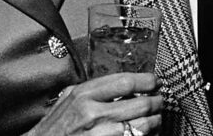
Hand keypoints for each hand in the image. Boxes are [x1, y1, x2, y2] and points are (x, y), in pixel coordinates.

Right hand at [30, 73, 161, 134]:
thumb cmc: (53, 128)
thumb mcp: (68, 99)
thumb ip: (90, 89)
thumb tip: (117, 82)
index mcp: (84, 95)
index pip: (125, 81)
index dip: (146, 80)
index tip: (154, 81)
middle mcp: (92, 113)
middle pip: (139, 103)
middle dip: (156, 102)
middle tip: (159, 100)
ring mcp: (100, 134)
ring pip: (142, 125)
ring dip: (154, 121)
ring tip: (156, 118)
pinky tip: (145, 133)